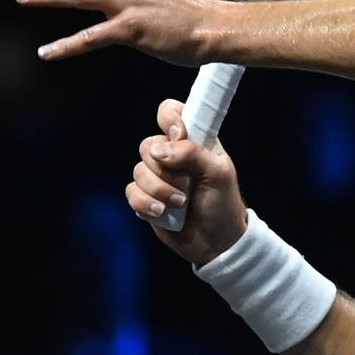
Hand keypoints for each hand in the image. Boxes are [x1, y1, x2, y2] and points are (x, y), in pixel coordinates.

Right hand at [128, 98, 248, 266]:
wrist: (216, 242)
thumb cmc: (223, 204)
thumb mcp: (219, 174)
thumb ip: (193, 154)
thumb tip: (161, 150)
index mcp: (194, 142)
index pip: (171, 113)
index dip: (169, 119)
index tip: (179, 135)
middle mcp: (172, 155)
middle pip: (148, 145)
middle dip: (165, 169)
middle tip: (187, 184)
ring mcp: (157, 177)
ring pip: (138, 170)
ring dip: (160, 190)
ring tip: (180, 203)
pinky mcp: (145, 198)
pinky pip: (131, 192)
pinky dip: (146, 203)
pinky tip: (162, 213)